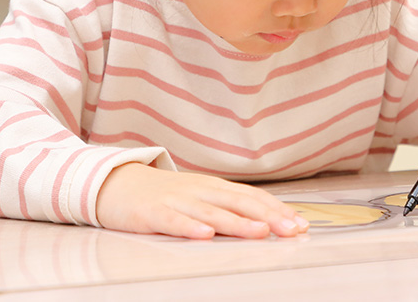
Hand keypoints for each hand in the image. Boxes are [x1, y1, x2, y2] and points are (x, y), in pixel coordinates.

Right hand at [96, 162, 309, 239]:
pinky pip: (174, 222)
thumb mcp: (200, 197)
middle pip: (239, 202)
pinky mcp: (153, 213)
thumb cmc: (166, 195)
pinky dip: (190, 227)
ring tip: (261, 232)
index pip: (253, 197)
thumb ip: (228, 208)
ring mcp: (177, 201)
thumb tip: (265, 223)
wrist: (117, 183)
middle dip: (269, 217)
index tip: (301, 224)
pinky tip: (205, 235)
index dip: (277, 210)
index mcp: (215, 187)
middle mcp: (201, 191)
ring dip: (238, 222)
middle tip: (293, 230)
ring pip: (212, 212)